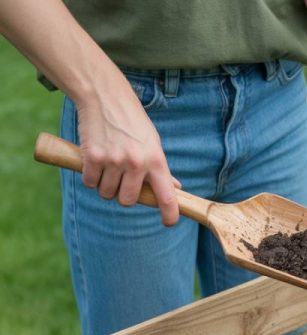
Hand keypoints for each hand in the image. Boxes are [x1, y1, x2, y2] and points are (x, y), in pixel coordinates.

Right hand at [76, 82, 179, 225]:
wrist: (105, 98)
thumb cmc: (133, 123)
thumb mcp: (153, 143)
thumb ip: (161, 168)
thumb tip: (175, 189)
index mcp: (156, 161)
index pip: (166, 197)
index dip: (169, 214)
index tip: (169, 223)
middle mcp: (136, 163)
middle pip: (128, 201)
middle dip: (123, 196)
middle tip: (121, 182)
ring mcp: (114, 161)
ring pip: (107, 194)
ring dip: (105, 186)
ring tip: (108, 168)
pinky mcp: (92, 157)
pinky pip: (90, 183)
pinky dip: (90, 178)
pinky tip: (95, 163)